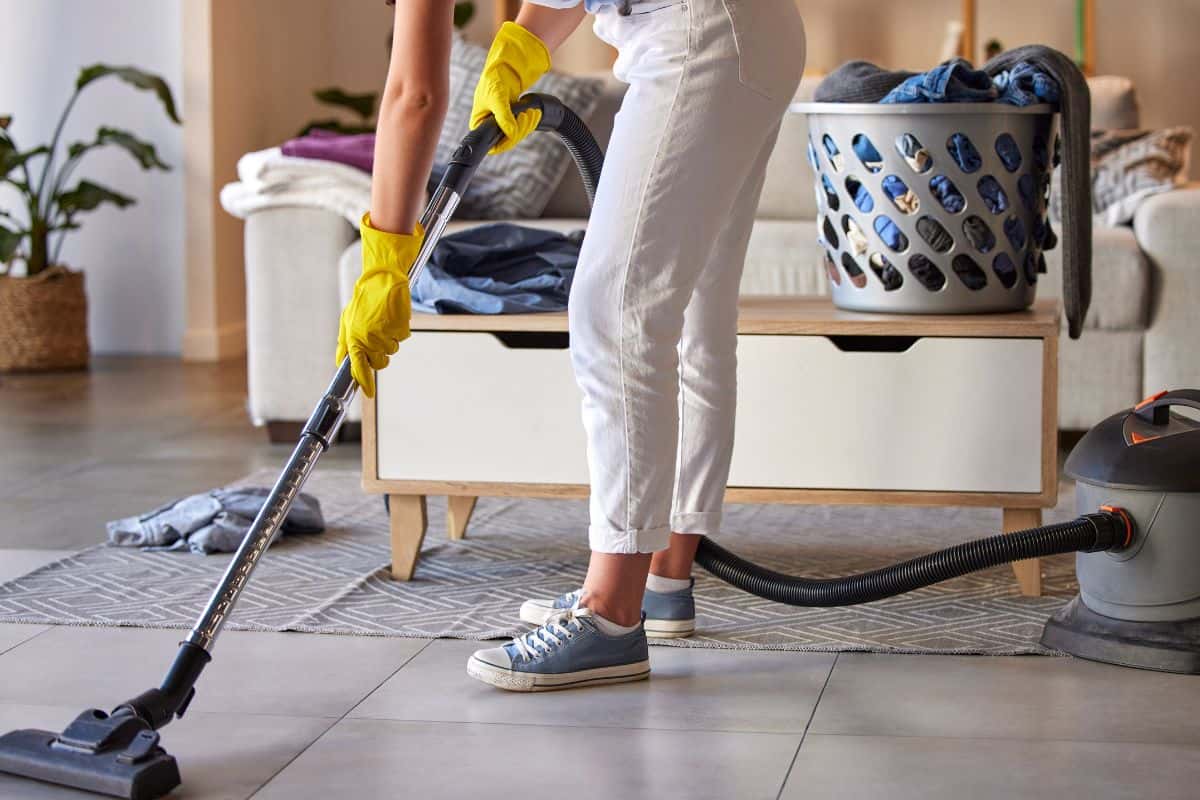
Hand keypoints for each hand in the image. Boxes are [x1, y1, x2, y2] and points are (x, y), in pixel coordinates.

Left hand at [336, 214, 423, 397]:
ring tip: (384, 322)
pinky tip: (393, 318)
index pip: (358, 367)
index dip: (364, 381)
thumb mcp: (347, 321)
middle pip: (380, 362)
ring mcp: (385, 334)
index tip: (368, 393)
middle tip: (379, 338)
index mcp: (354, 337)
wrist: (382, 280)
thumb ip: (344, 344)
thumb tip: (341, 363)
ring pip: (392, 350)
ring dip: (390, 340)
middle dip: (380, 355)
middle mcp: (368, 338)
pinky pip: (402, 338)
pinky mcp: (400, 328)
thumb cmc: (364, 301)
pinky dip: (400, 331)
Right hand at [470, 21, 550, 153]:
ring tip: (532, 112)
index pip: (493, 144)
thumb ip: (504, 118)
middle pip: (508, 141)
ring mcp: (501, 124)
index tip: (516, 130)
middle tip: (527, 115)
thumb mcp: (497, 98)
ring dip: (527, 125)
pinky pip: (522, 128)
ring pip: (517, 135)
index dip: (506, 141)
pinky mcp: (511, 120)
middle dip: (520, 129)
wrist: (505, 68)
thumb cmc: (494, 80)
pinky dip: (530, 122)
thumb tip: (511, 134)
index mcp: (479, 125)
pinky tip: (534, 113)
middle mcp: (488, 127)